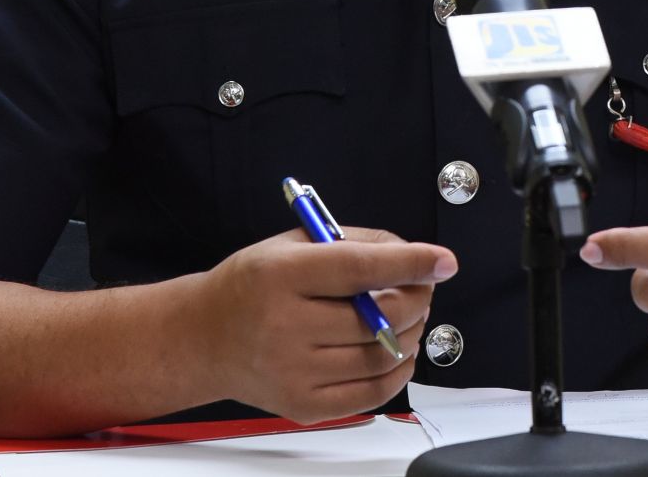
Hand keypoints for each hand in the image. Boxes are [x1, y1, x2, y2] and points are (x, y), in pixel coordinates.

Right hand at [197, 227, 456, 423]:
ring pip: (382, 355)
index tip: (443, 261)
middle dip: (416, 298)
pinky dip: (398, 372)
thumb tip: (411, 256)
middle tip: (421, 288)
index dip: (408, 263)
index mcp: (280, 275)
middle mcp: (284, 326)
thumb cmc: (251, 286)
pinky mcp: (303, 405)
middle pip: (378, 316)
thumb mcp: (291, 245)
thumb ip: (352, 242)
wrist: (204, 338)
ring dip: (411, 334)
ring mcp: (293, 371)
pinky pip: (371, 393)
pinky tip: (396, 352)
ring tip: (405, 318)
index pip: (357, 268)